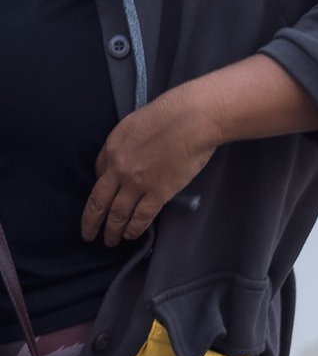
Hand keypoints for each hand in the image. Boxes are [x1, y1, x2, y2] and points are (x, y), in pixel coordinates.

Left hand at [80, 56, 317, 248]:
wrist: (191, 119)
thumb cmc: (169, 114)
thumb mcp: (135, 123)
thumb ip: (127, 143)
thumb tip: (130, 158)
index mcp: (111, 147)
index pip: (98, 173)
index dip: (100, 189)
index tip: (103, 199)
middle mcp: (118, 168)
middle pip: (98, 201)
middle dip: (91, 221)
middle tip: (88, 235)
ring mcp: (137, 183)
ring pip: (117, 214)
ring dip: (112, 231)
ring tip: (110, 242)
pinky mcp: (158, 194)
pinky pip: (140, 218)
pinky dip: (133, 230)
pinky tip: (130, 237)